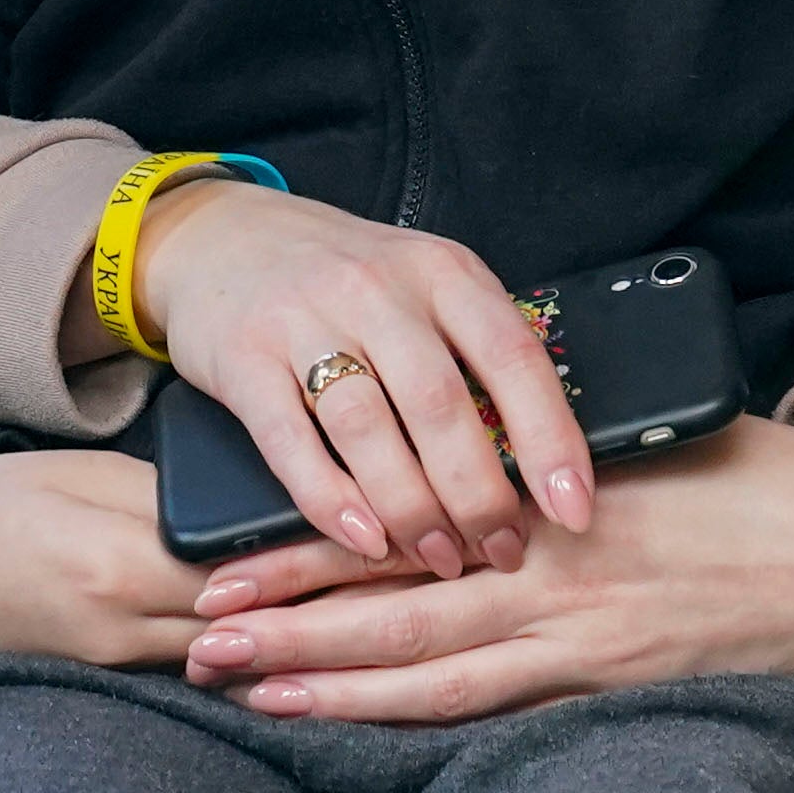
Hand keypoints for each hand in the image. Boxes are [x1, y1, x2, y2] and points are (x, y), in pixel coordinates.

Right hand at [0, 447, 394, 665]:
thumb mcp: (75, 481)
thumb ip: (166, 500)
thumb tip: (259, 511)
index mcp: (123, 561)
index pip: (262, 561)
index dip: (346, 546)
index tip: (422, 525)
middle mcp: (131, 629)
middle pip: (272, 623)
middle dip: (360, 605)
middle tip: (445, 581)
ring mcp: (122, 670)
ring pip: (248, 661)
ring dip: (324, 645)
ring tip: (412, 627)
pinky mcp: (113, 688)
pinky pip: (205, 679)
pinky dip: (263, 668)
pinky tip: (319, 668)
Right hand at [130, 183, 598, 579]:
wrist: (218, 236)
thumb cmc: (341, 277)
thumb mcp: (421, 285)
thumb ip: (473, 350)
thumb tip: (544, 458)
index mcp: (440, 272)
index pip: (513, 358)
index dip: (551, 440)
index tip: (575, 508)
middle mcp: (377, 289)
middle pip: (441, 406)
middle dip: (479, 496)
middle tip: (502, 552)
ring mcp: (304, 320)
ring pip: (369, 430)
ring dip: (411, 509)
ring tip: (439, 557)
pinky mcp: (242, 357)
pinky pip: (291, 442)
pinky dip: (331, 500)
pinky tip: (364, 538)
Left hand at [184, 413, 793, 724]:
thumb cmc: (752, 479)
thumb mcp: (639, 439)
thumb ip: (544, 447)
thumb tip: (462, 437)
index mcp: (543, 492)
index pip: (399, 517)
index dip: (304, 544)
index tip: (222, 558)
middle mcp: (547, 568)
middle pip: (389, 603)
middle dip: (285, 623)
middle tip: (195, 637)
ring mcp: (577, 638)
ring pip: (428, 669)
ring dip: (330, 682)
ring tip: (245, 691)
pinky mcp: (608, 683)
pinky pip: (495, 709)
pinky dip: (418, 720)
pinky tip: (359, 729)